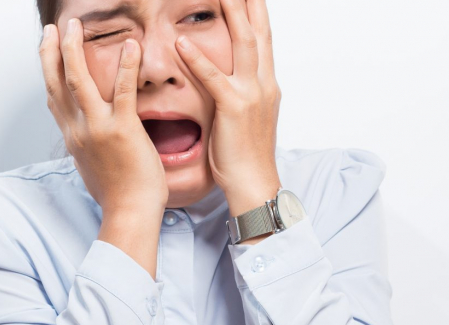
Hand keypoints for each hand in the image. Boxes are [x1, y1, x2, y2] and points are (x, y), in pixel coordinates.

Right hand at [40, 20, 163, 275]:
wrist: (128, 213)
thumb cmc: (118, 195)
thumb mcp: (93, 168)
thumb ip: (88, 147)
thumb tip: (88, 141)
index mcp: (72, 138)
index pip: (54, 98)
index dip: (48, 72)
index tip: (47, 50)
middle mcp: (78, 130)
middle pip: (56, 83)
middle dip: (52, 52)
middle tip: (54, 28)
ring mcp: (97, 128)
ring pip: (78, 80)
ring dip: (73, 49)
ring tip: (75, 26)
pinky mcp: (122, 129)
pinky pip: (122, 91)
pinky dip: (125, 66)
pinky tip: (131, 45)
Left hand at [175, 0, 282, 216]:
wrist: (255, 184)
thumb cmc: (246, 156)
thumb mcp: (246, 116)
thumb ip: (240, 92)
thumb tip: (232, 78)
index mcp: (266, 85)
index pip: (263, 38)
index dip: (256, 12)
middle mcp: (264, 84)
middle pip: (259, 32)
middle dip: (251, 3)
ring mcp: (252, 95)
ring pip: (244, 45)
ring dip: (232, 14)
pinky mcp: (234, 109)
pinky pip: (214, 78)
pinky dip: (198, 58)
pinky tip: (182, 41)